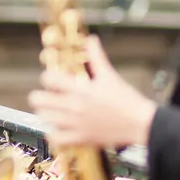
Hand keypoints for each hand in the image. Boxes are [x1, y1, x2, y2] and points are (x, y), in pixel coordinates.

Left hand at [28, 36, 156, 150]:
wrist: (140, 123)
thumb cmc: (127, 100)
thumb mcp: (110, 75)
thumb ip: (96, 57)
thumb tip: (91, 40)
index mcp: (81, 89)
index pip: (49, 79)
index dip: (48, 77)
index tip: (54, 80)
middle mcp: (74, 106)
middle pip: (39, 100)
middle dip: (42, 95)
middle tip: (50, 96)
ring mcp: (75, 124)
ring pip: (44, 118)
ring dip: (47, 113)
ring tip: (55, 111)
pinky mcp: (80, 139)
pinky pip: (55, 138)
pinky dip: (54, 134)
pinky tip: (60, 128)